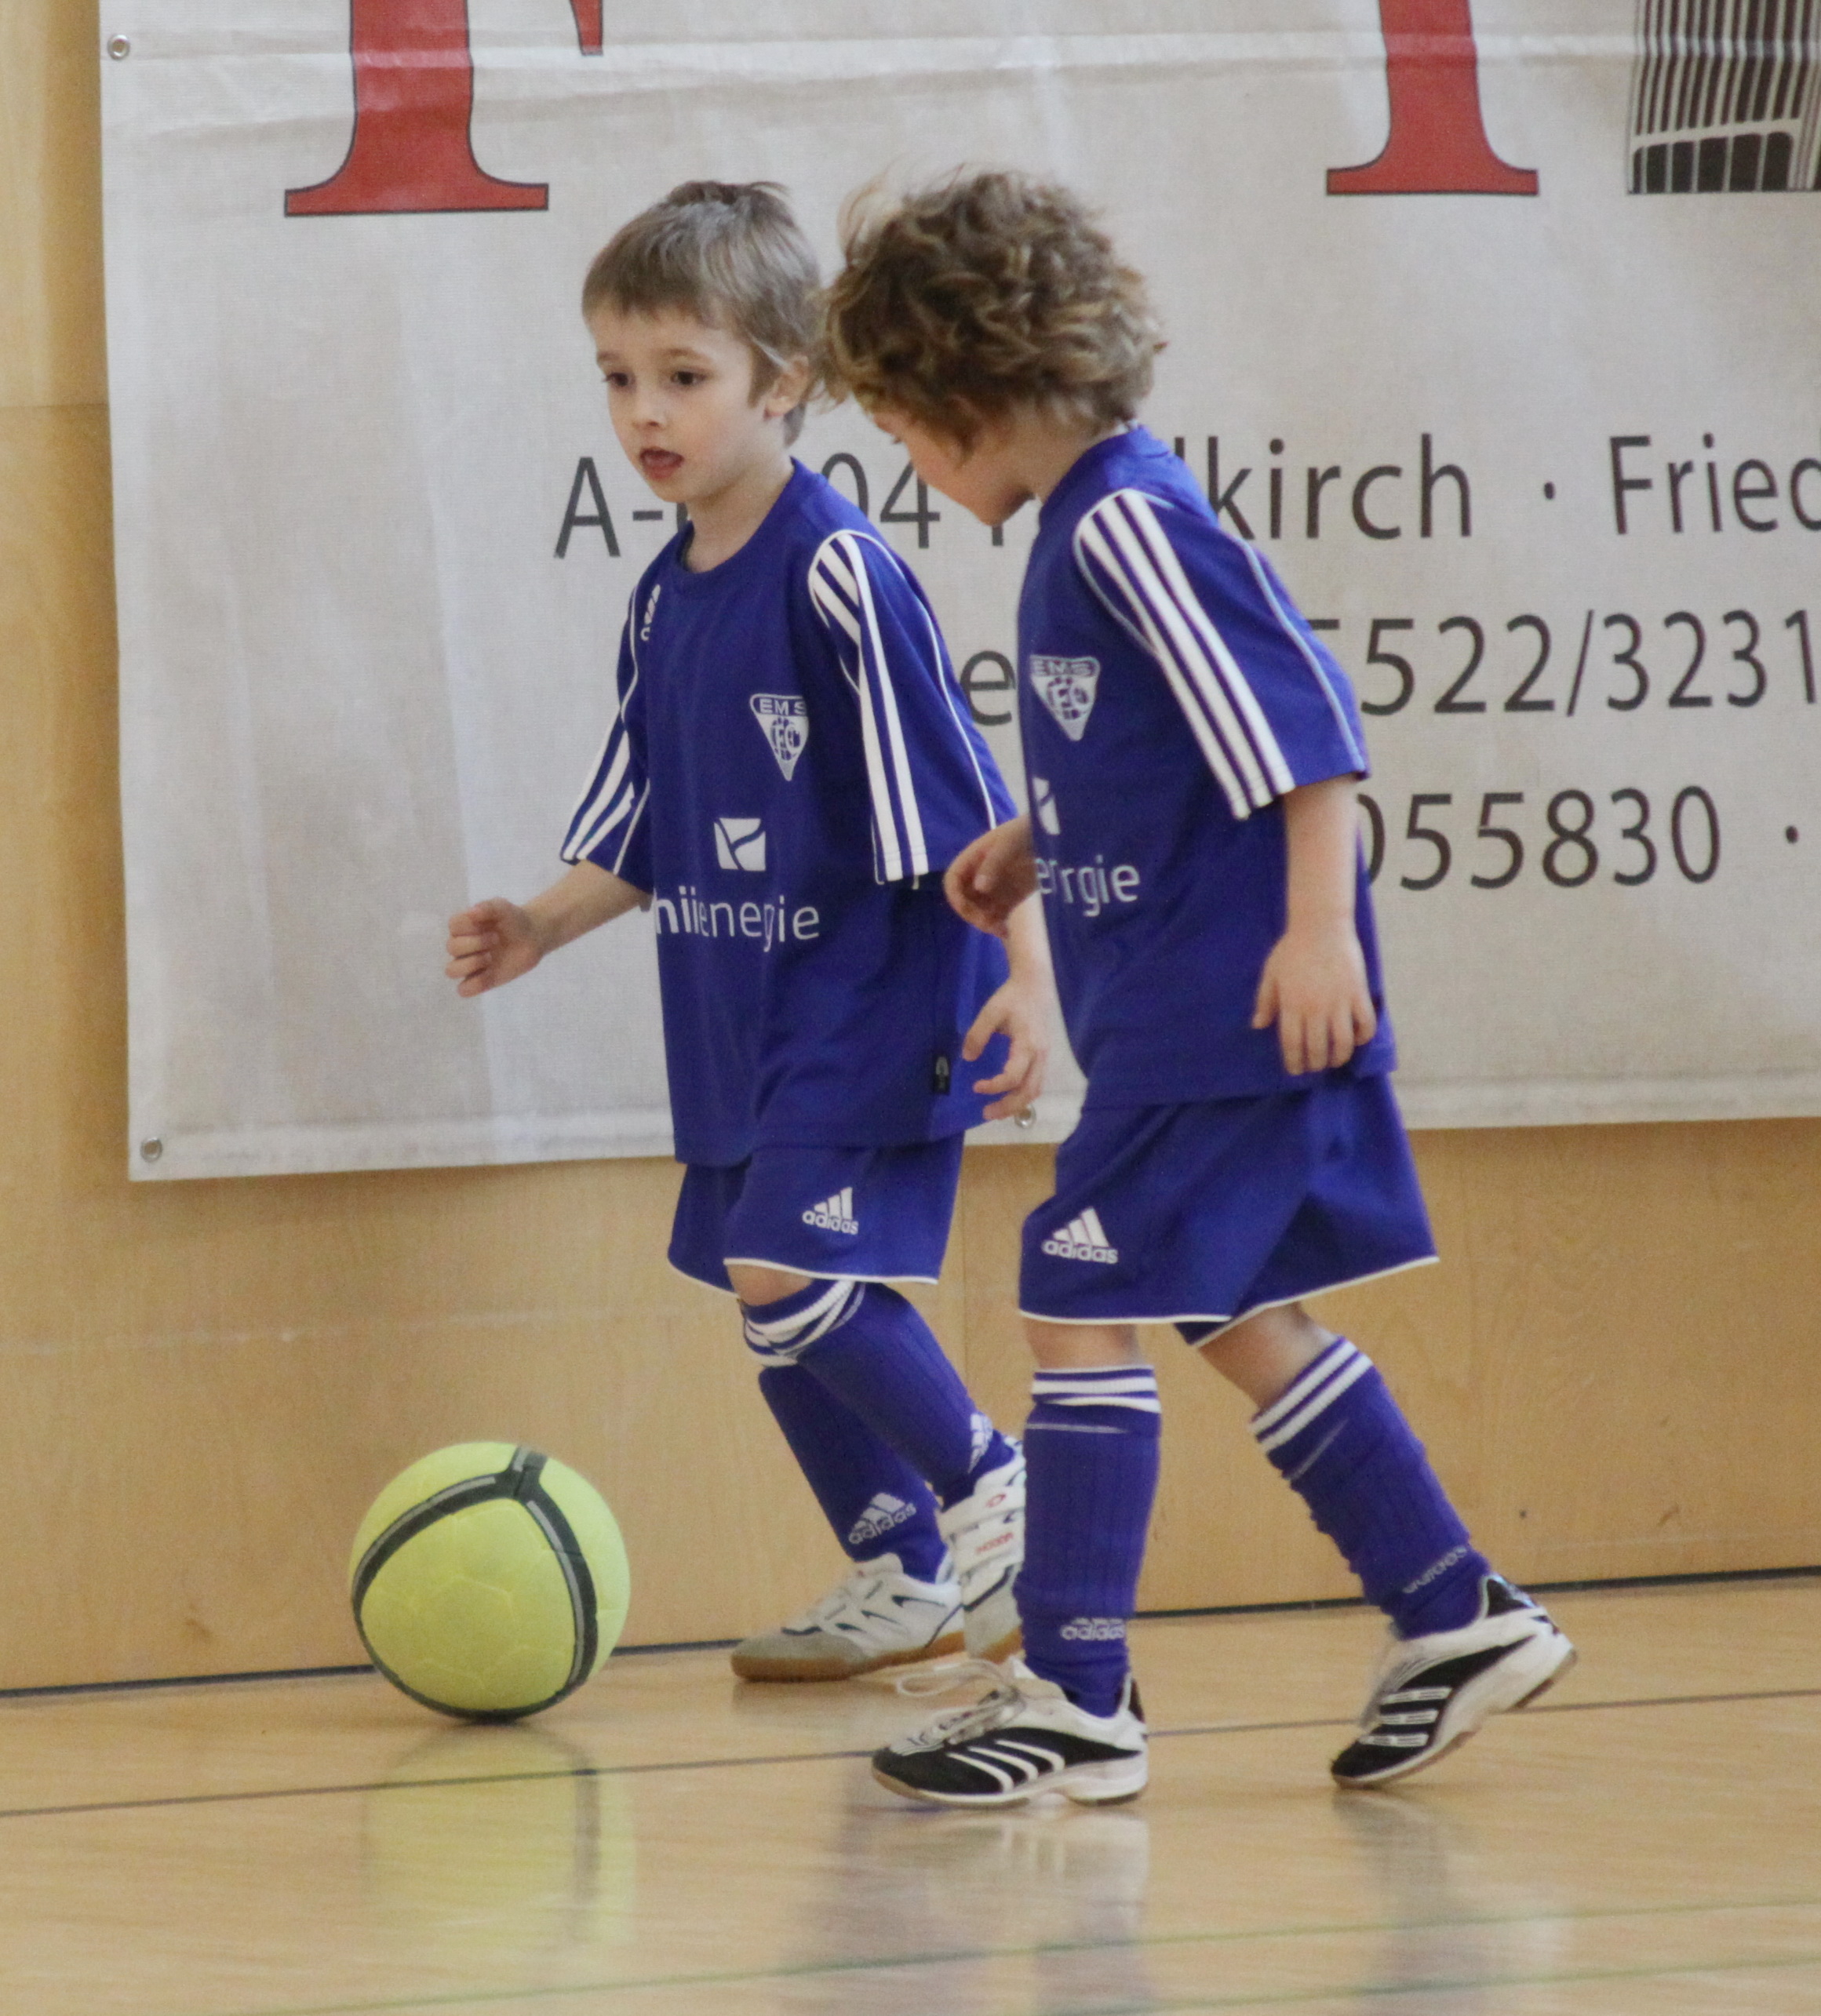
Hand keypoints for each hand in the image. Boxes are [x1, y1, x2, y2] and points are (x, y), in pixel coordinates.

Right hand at [446, 898, 543, 996]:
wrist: (532, 937)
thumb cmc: (513, 920)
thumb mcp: (503, 907)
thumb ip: (488, 907)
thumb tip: (472, 913)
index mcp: (463, 926)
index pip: (453, 925)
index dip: (470, 925)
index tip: (489, 923)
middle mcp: (462, 946)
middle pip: (451, 947)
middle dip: (475, 943)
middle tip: (496, 939)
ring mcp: (470, 964)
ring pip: (451, 971)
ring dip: (471, 963)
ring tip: (490, 957)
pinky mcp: (480, 980)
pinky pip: (464, 989)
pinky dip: (475, 984)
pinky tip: (490, 973)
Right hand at [945, 816, 1037, 937]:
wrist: (1052, 836)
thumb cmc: (1027, 832)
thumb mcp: (1009, 842)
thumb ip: (993, 863)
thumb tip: (979, 888)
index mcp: (973, 858)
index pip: (953, 880)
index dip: (954, 895)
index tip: (964, 908)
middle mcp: (980, 875)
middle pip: (965, 900)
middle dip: (972, 914)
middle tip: (987, 924)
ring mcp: (994, 888)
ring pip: (979, 911)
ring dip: (985, 923)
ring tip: (1001, 930)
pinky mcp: (1010, 898)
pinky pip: (998, 916)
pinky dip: (998, 926)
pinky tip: (1006, 932)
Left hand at [961, 974, 1048, 1120]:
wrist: (1035, 985)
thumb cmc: (1012, 997)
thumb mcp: (991, 1012)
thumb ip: (978, 1035)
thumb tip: (968, 1058)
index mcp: (1028, 1045)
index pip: (1013, 1077)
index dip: (994, 1086)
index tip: (976, 1086)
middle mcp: (1040, 1055)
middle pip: (1029, 1091)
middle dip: (1008, 1106)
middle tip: (986, 1114)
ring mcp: (1044, 1057)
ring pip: (1035, 1089)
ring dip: (1017, 1104)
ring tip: (997, 1110)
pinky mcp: (1043, 1056)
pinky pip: (1036, 1082)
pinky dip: (1023, 1094)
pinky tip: (1008, 1096)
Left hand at [1251, 921, 1376, 1075]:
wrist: (1321, 926)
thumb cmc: (1292, 949)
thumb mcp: (1271, 974)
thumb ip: (1265, 1001)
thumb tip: (1259, 1026)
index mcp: (1292, 1005)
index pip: (1292, 1043)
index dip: (1294, 1061)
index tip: (1295, 1070)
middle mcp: (1316, 1008)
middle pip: (1317, 1048)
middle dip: (1315, 1063)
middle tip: (1314, 1067)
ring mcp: (1339, 1003)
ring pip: (1343, 1042)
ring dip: (1339, 1057)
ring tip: (1335, 1060)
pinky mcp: (1358, 994)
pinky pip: (1365, 1024)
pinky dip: (1363, 1037)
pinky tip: (1356, 1040)